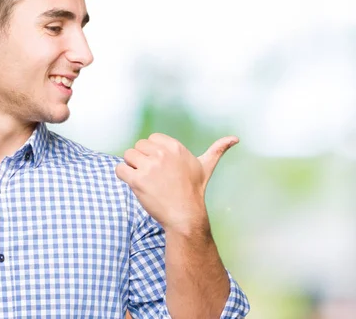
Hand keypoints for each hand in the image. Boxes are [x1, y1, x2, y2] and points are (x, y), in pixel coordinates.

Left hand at [115, 133, 237, 231]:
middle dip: (141, 161)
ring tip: (145, 182)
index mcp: (175, 147)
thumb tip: (235, 138)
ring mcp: (150, 167)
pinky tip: (134, 185)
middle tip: (153, 177)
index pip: (150, 139)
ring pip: (127, 156)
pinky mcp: (138, 181)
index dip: (152, 153)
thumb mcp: (206, 167)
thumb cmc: (194, 191)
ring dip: (132, 168)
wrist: (185, 216)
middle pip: (137, 147)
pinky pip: (120, 169)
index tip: (161, 168)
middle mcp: (163, 154)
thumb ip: (217, 150)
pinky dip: (123, 176)